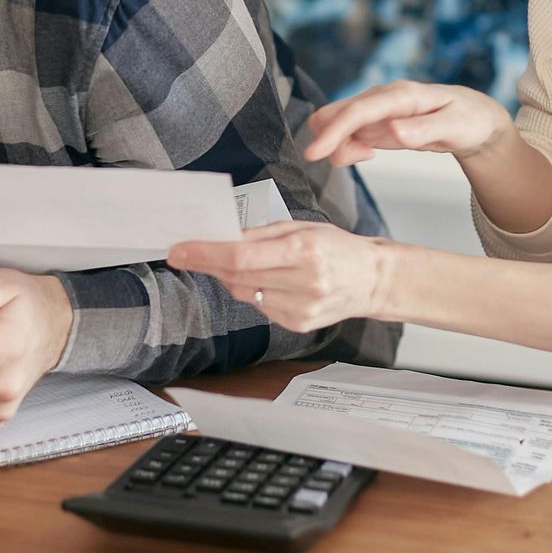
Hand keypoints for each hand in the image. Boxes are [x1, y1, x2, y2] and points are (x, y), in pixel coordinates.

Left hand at [167, 222, 394, 332]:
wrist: (373, 280)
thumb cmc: (338, 247)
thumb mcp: (303, 227)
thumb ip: (261, 234)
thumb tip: (222, 237)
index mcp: (304, 250)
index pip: (241, 255)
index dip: (205, 254)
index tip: (179, 250)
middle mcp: (303, 282)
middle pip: (237, 276)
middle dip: (207, 263)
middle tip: (186, 253)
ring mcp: (301, 308)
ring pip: (244, 293)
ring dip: (230, 277)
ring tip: (238, 263)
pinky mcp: (298, 324)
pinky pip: (260, 307)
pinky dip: (253, 292)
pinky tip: (267, 281)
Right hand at [304, 79, 513, 166]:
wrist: (474, 118)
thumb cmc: (468, 119)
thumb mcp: (456, 127)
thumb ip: (424, 129)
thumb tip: (394, 130)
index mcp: (401, 95)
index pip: (358, 111)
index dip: (333, 130)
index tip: (314, 152)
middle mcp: (382, 98)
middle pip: (338, 114)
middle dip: (332, 140)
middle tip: (358, 158)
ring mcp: (375, 109)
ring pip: (338, 126)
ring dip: (341, 146)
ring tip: (368, 156)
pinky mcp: (373, 122)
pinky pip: (346, 134)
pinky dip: (347, 147)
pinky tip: (367, 153)